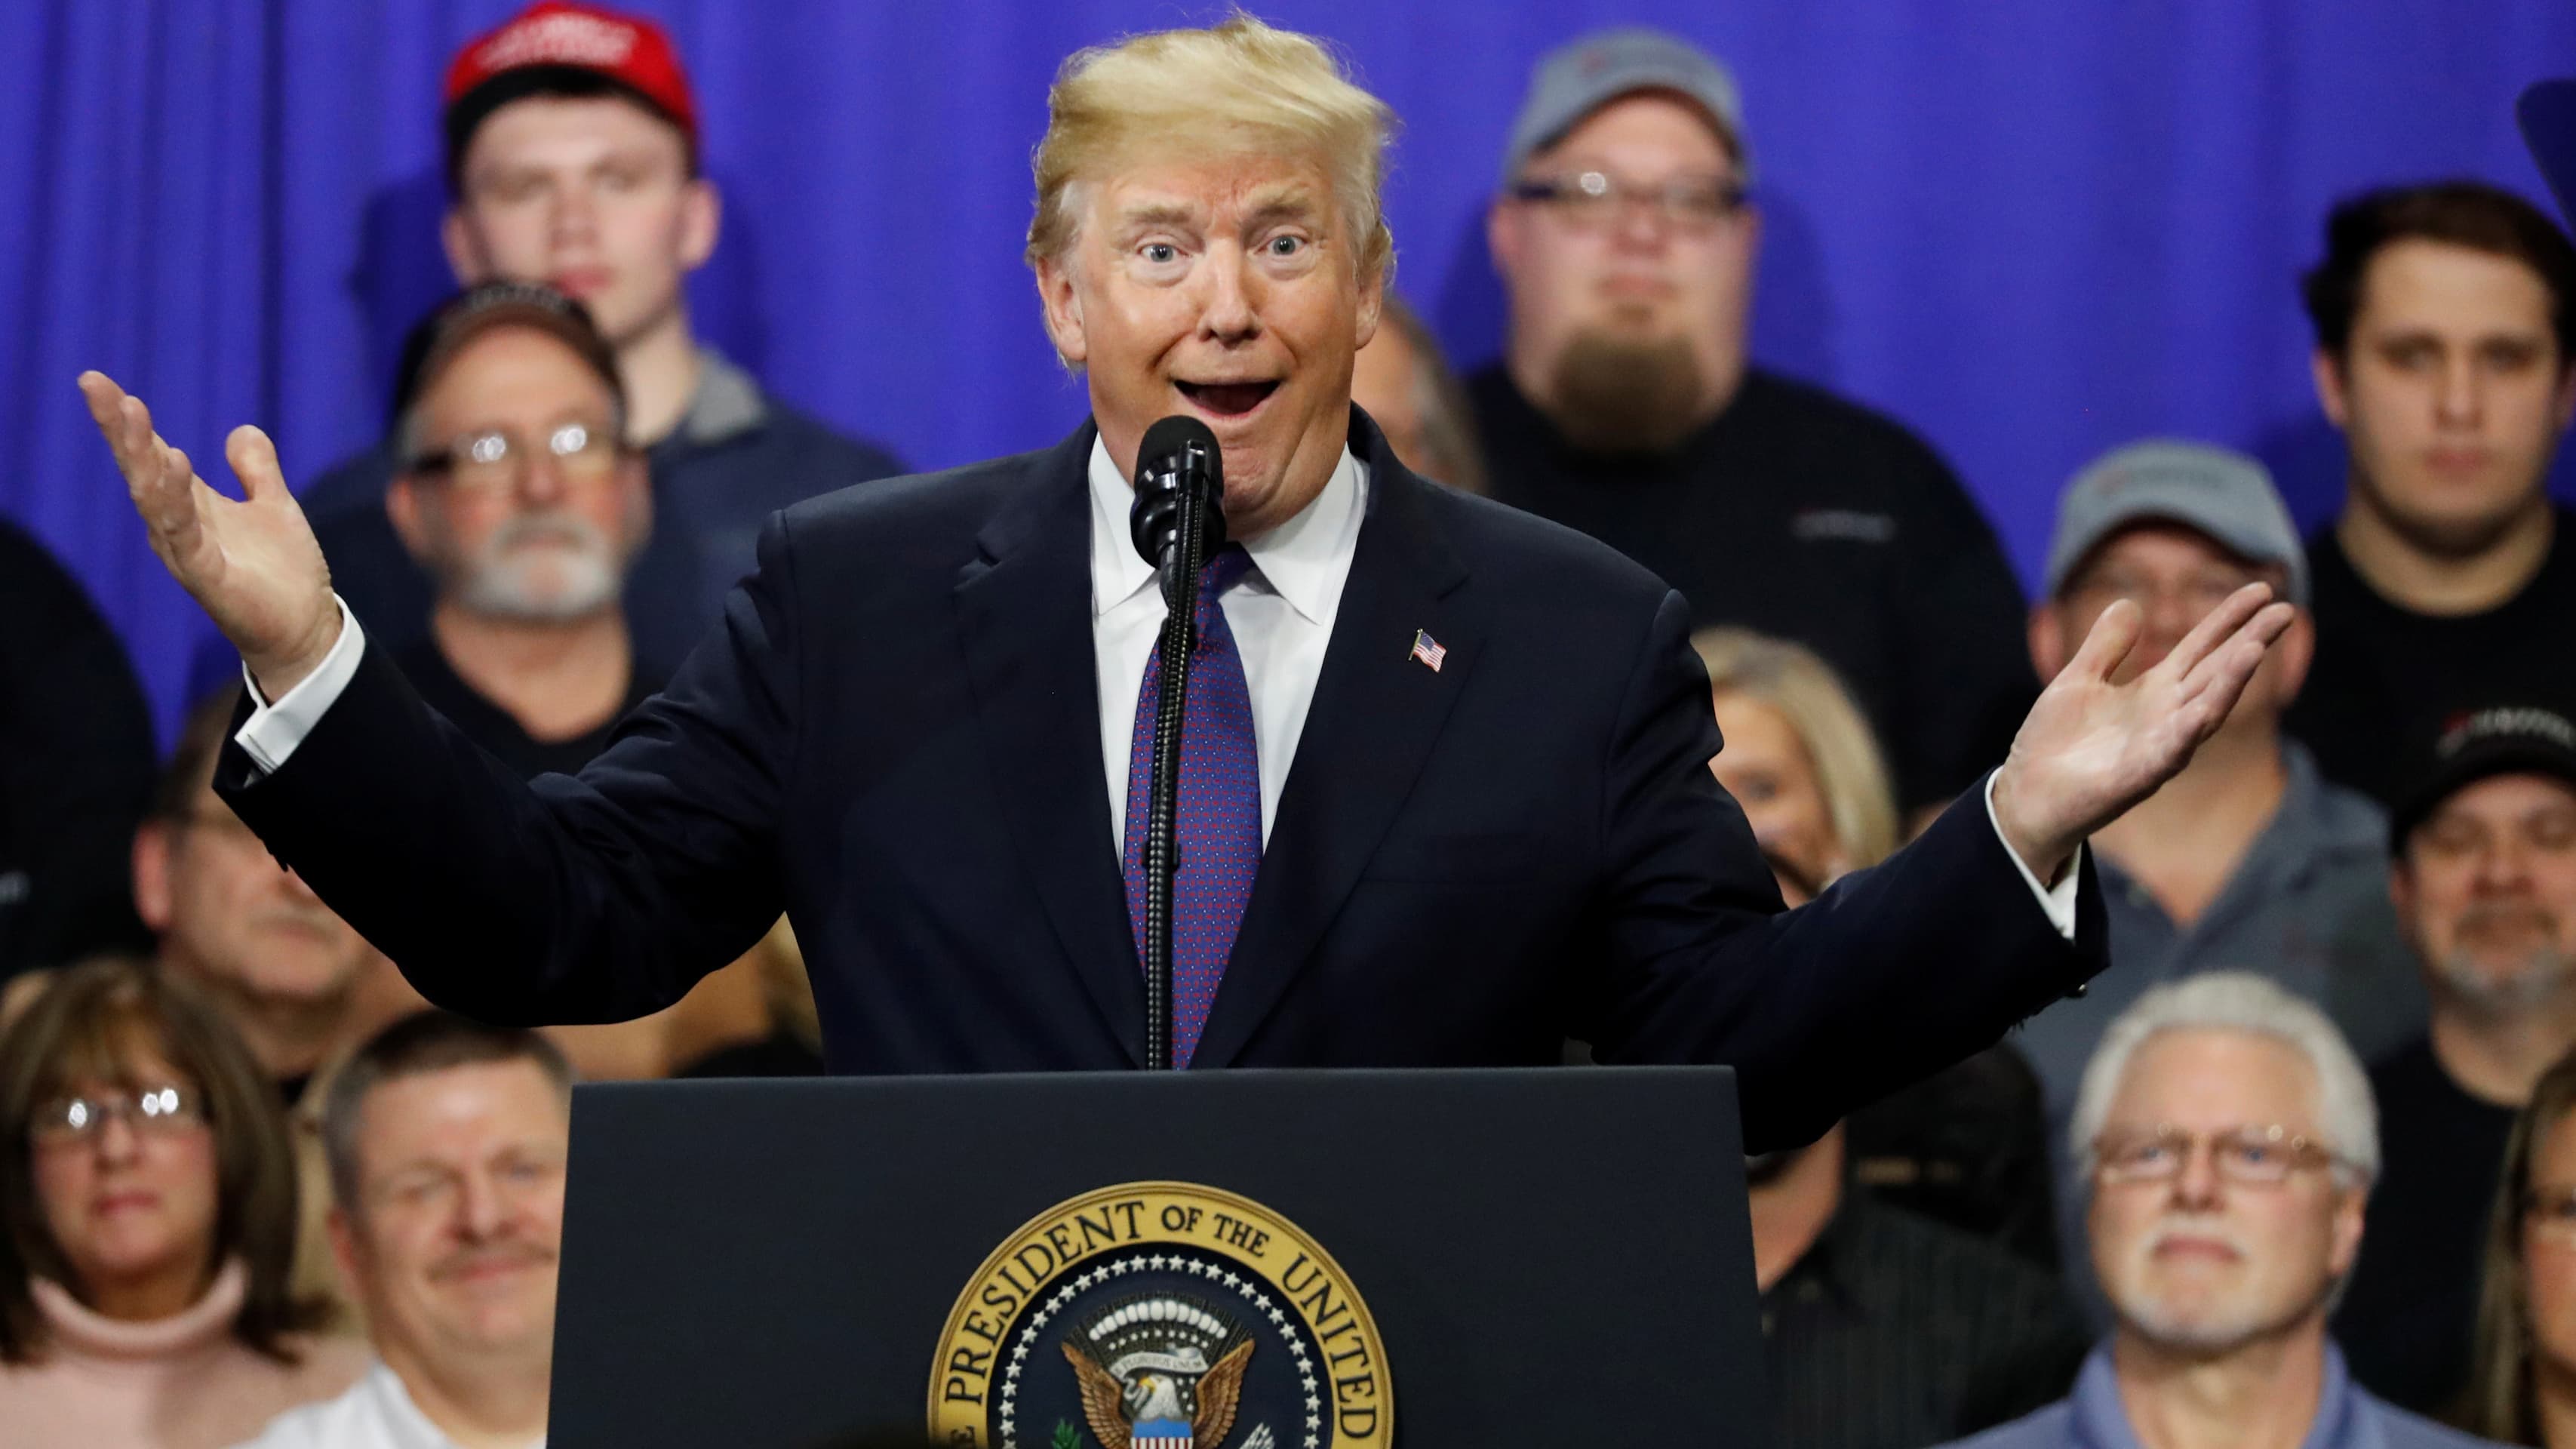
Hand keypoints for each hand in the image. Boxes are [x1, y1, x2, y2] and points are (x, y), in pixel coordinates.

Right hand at [78, 372, 339, 696]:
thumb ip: (256, 470)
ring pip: (153, 496)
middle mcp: (177, 526)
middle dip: (118, 428)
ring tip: (131, 410)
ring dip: (141, 454)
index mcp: (190, 504)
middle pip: (139, 469)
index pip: (150, 454)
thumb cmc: (283, 573)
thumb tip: (241, 430)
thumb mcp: (273, 506)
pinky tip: (173, 463)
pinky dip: (174, 499)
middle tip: (96, 384)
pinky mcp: (206, 576)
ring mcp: (187, 552)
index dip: (125, 420)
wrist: (306, 628)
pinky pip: (183, 533)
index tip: (99, 380)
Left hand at [1992, 582, 2294, 882]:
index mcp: (2153, 691)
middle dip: (2250, 643)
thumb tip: (2128, 602)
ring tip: (2255, 648)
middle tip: (2287, 611)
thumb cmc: (2054, 743)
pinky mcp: (2135, 780)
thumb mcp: (2077, 681)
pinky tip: (2202, 714)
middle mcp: (2166, 717)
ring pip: (2204, 713)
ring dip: (2229, 682)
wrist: (2024, 797)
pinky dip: (2186, 735)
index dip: (2229, 619)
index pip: (2201, 648)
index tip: (2263, 589)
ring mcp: (2156, 749)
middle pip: (2217, 674)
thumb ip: (2104, 647)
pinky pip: (2168, 755)